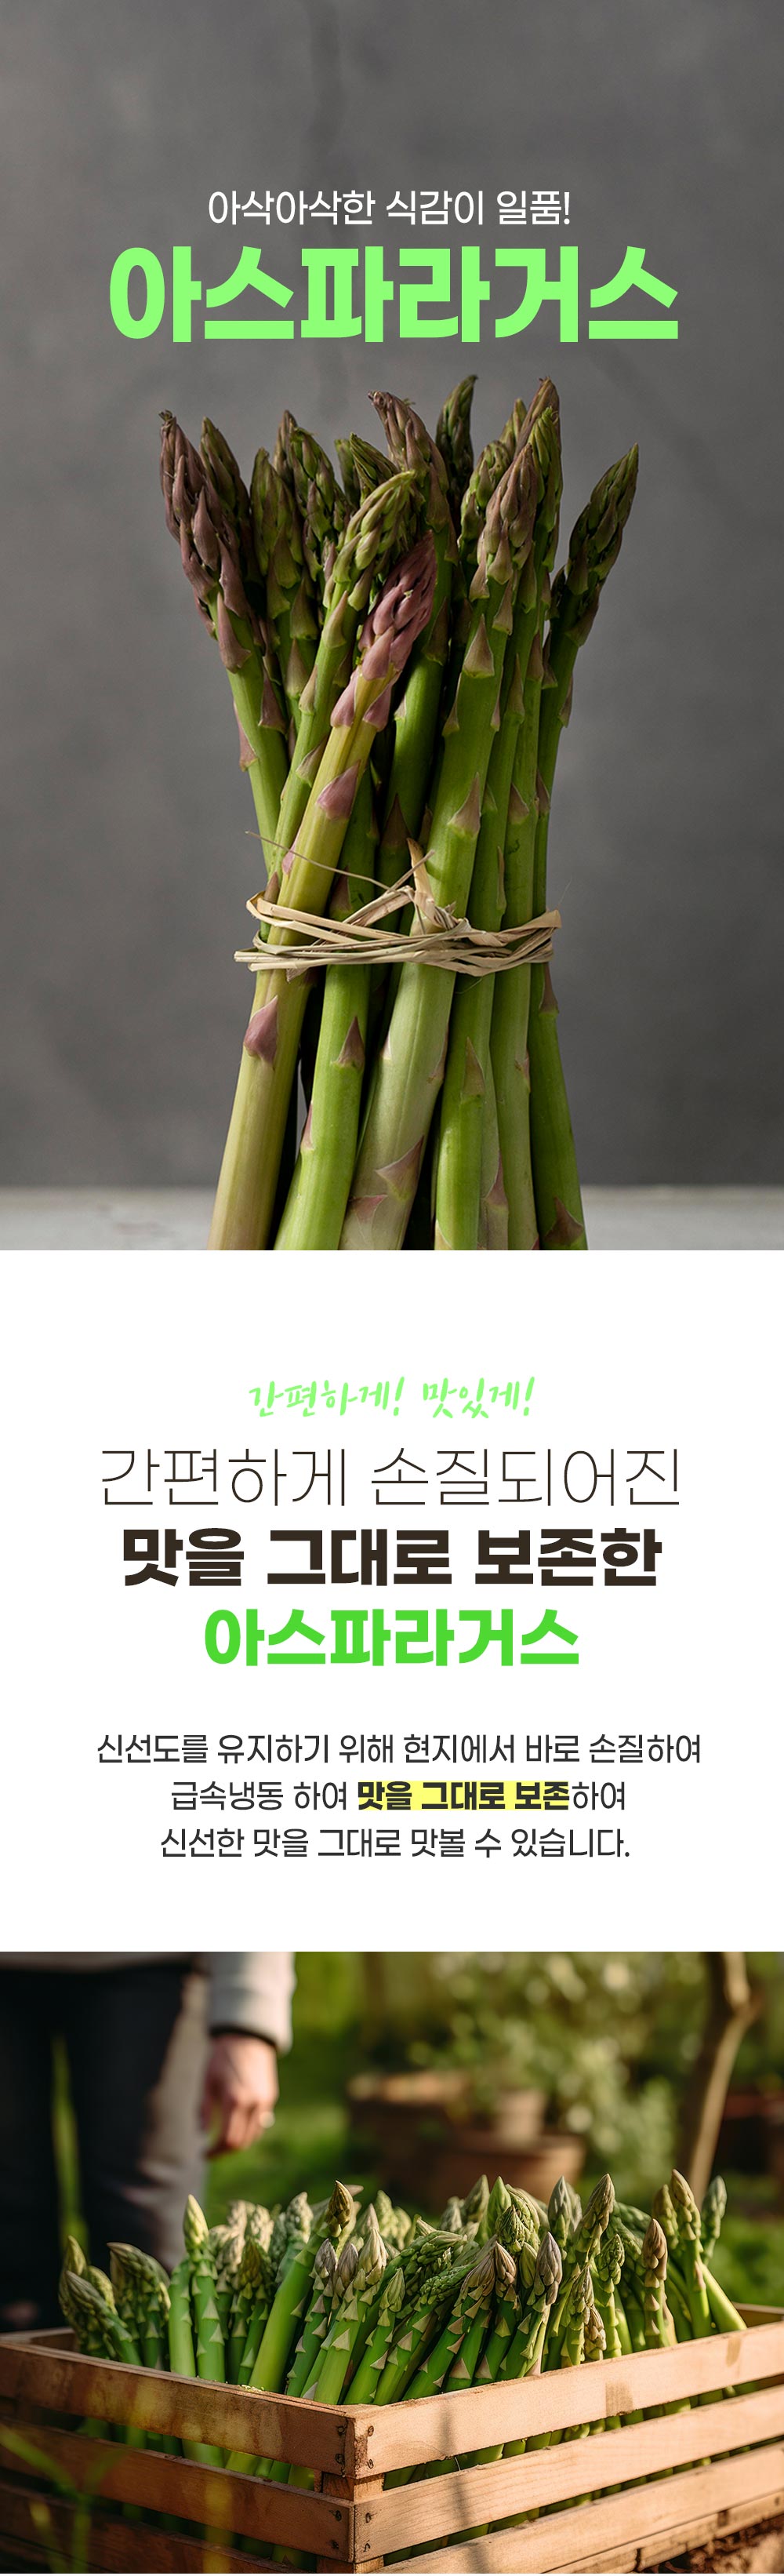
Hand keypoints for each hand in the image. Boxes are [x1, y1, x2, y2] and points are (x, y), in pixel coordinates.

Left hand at [199, 2033, 278, 2156]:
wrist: (245, 2038)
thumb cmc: (221, 2059)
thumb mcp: (207, 2083)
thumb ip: (205, 2110)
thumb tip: (202, 2134)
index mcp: (234, 2100)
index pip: (227, 2139)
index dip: (215, 2152)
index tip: (204, 2154)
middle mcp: (253, 2103)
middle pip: (241, 2142)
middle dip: (225, 2151)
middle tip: (212, 2151)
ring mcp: (264, 2101)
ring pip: (253, 2136)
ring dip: (238, 2143)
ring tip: (222, 2141)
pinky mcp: (270, 2097)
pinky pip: (260, 2124)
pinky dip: (249, 2132)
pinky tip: (236, 2128)